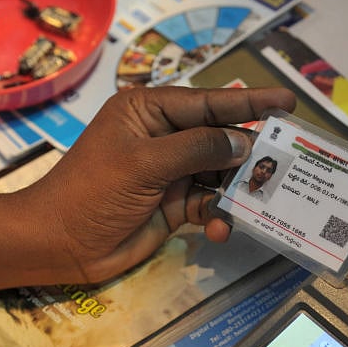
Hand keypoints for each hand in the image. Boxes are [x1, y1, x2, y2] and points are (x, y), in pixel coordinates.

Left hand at [20, 86, 295, 282]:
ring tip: (261, 202)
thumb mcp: (144, 163)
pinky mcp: (173, 205)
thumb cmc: (92, 192)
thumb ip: (197, 148)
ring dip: (237, 191)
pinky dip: (219, 215)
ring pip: (219, 175)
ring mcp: (169, 173)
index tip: (288, 102)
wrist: (59, 244)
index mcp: (149, 112)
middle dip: (250, 153)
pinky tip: (221, 228)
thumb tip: (242, 143)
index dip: (249, 103)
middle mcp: (163, 137)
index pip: (208, 102)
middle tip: (288, 162)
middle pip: (220, 138)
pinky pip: (209, 204)